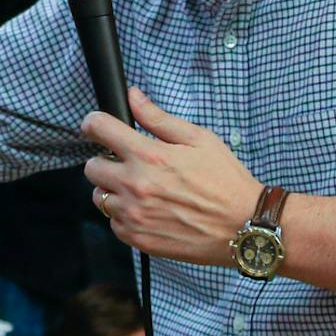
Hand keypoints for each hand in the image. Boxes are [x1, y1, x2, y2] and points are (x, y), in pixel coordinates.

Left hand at [82, 87, 260, 264]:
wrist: (244, 226)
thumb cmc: (225, 180)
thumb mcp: (198, 139)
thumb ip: (159, 118)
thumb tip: (133, 97)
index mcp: (149, 156)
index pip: (98, 129)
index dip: (94, 124)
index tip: (96, 127)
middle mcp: (135, 186)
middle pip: (91, 167)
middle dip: (106, 161)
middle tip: (128, 164)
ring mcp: (133, 215)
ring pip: (99, 197)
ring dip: (114, 191)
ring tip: (142, 190)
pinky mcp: (137, 238)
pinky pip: (113, 223)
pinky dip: (124, 216)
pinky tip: (148, 211)